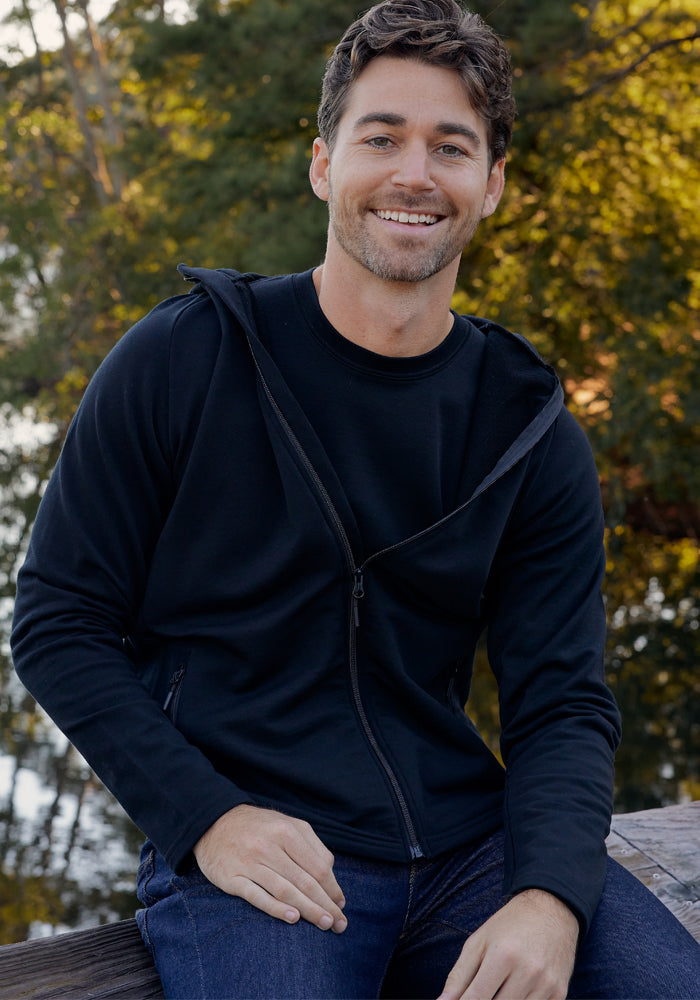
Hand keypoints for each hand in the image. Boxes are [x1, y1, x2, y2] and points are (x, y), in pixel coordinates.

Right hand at [193, 804, 346, 932]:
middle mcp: (269, 847)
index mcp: (287, 832)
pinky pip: (257, 896)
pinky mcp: (232, 878)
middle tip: (339, 924)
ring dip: (308, 910)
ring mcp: (250, 863)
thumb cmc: (259, 827)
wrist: (214, 822)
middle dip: (325, 904)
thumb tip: (330, 874)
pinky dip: (276, 908)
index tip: (341, 905)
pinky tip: (292, 918)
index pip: (318, 866)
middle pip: (305, 881)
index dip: (333, 888)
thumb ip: (311, 845)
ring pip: (285, 890)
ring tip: (324, 924)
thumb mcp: (287, 824)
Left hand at [438, 889, 578, 999]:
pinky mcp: (560, 993)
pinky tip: (516, 992)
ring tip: (498, 988)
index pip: (477, 999)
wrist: (552, 909)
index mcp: (503, 955)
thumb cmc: (509, 925)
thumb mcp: (479, 942)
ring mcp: (547, 985)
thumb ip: (459, 976)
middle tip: (480, 992)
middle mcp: (528, 971)